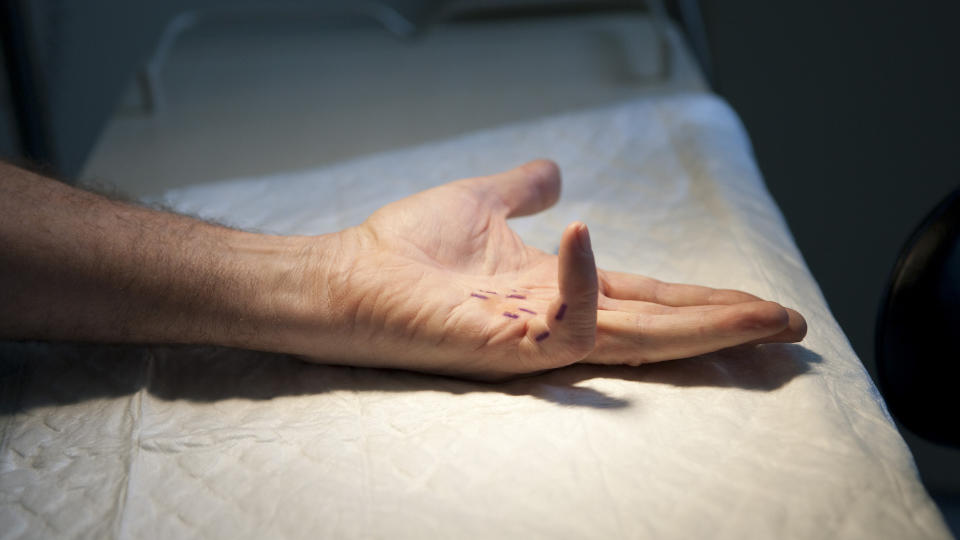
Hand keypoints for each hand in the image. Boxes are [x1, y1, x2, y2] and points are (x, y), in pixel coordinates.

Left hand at [301, 160, 805, 379]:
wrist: (345, 278)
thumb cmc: (404, 249)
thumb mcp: (482, 204)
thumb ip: (523, 190)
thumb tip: (556, 171)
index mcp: (558, 289)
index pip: (647, 294)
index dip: (701, 298)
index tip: (756, 299)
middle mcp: (557, 318)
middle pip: (660, 323)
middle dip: (726, 323)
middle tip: (791, 325)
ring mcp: (535, 337)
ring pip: (638, 338)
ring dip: (702, 326)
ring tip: (762, 315)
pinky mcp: (506, 344)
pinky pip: (561, 319)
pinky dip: (579, 278)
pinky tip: (585, 234)